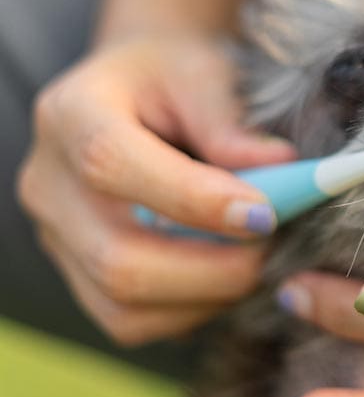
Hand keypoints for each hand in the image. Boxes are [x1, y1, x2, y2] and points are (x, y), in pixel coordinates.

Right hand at [17, 34, 295, 344]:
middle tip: (272, 248)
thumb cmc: (174, 77)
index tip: (264, 214)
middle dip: (212, 268)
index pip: (113, 165)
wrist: (139, 91)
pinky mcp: (78, 275)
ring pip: (123, 307)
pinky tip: (226, 276)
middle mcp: (48, 184)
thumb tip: (283, 171)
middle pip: (116, 259)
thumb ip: (232, 123)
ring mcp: (57, 237)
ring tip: (254, 259)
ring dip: (207, 296)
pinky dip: (192, 311)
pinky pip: (131, 322)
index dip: (192, 200)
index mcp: (71, 115)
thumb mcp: (203, 74)